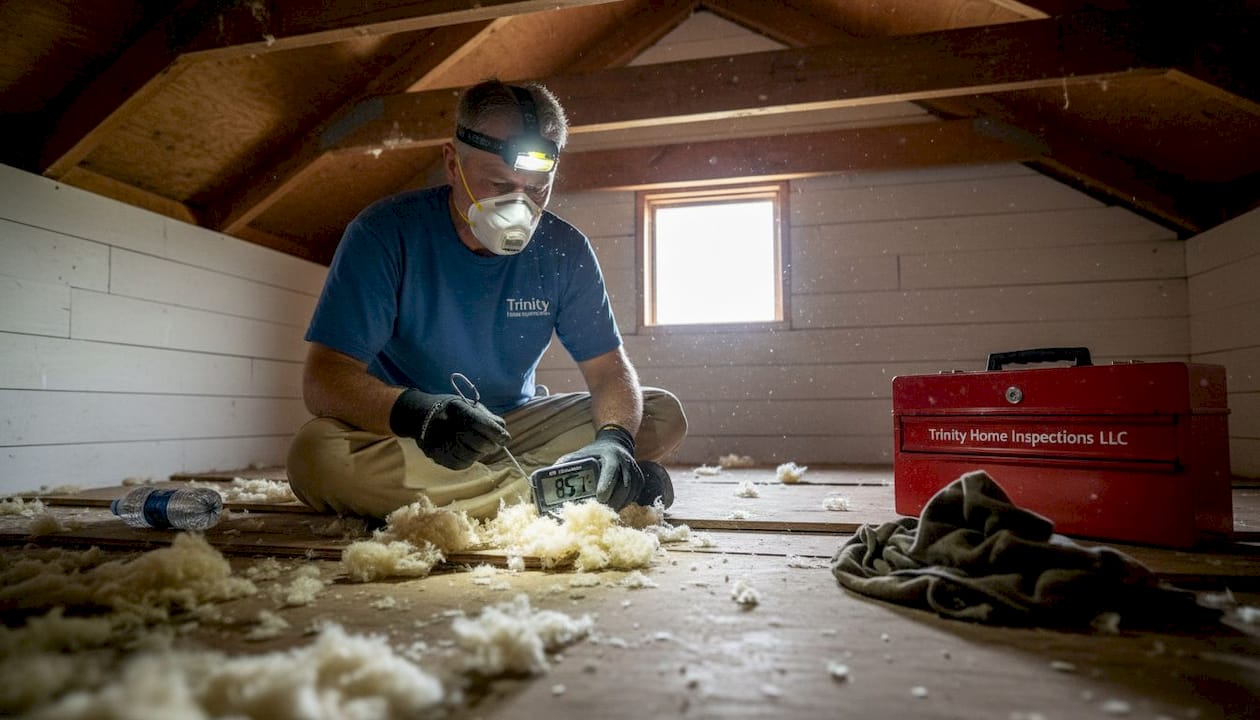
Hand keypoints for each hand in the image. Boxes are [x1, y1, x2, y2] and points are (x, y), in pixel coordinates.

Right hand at [390, 389, 509, 469]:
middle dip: (491, 444)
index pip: (485, 426)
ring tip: (476, 445)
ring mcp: (442, 444)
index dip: (498, 434)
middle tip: (493, 443)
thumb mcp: (468, 406)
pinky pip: (462, 464)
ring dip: (480, 452)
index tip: (504, 438)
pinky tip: (466, 450)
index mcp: (459, 411)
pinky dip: (469, 459)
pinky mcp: (439, 457)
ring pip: (473, 456)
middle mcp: (449, 428)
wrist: (420, 416)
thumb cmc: (450, 410)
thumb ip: (487, 418)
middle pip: (481, 443)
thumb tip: (503, 430)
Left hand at [558, 424, 643, 509]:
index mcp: (610, 455)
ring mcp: (635, 471)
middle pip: (623, 486)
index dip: (606, 484)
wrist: (616, 444)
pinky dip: (624, 504)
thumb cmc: (593, 453)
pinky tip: (614, 507)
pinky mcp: (640, 479)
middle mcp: (626, 462)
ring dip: (618, 504)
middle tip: (600, 511)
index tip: (599, 497)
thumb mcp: (578, 455)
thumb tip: (544, 478)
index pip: (611, 470)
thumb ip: (564, 465)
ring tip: (605, 512)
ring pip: (630, 493)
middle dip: (612, 501)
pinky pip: (634, 496)